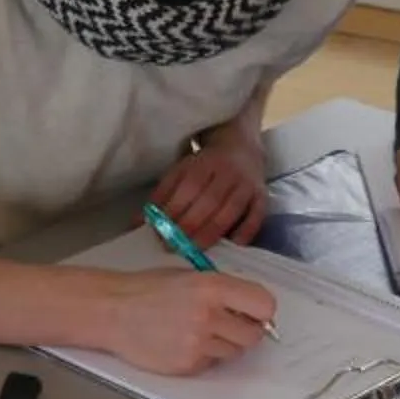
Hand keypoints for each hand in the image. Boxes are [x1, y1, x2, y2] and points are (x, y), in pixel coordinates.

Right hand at [98, 269, 277, 374]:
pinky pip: (212, 363)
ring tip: (197, 331)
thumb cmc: (150, 289)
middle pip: (254, 335)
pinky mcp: (187, 365)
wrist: (113, 311)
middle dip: (246, 331)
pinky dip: (204, 356)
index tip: (254, 313)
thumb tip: (255, 310)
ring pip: (234, 352)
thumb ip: (224, 291)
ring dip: (224, 344)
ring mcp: (198, 343)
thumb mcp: (191, 277)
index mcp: (213, 286)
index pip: (264, 305)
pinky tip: (183, 342)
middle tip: (227, 324)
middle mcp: (209, 315)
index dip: (262, 311)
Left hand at [152, 135, 268, 245]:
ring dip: (211, 233)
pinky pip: (256, 217)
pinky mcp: (262, 197)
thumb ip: (161, 196)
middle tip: (174, 247)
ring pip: (230, 211)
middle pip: (209, 201)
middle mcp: (227, 173)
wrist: (242, 147)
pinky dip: (245, 232)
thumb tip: (136, 223)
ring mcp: (247, 185)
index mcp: (204, 163)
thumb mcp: (181, 172)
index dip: (173, 212)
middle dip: (190, 226)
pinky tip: (232, 246)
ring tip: (195, 251)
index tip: (159, 233)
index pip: (188, 188)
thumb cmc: (205, 165)